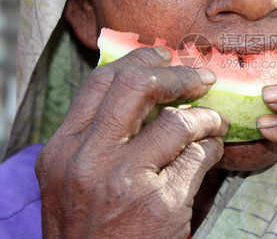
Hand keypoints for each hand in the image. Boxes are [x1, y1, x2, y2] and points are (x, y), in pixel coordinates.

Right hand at [35, 47, 228, 238]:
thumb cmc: (88, 229)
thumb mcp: (72, 179)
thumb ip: (98, 135)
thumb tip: (143, 89)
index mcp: (62, 149)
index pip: (101, 81)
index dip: (138, 59)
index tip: (163, 55)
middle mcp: (88, 160)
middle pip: (136, 87)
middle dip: (176, 75)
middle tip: (199, 78)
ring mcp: (125, 182)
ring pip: (177, 122)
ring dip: (205, 117)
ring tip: (214, 122)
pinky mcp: (160, 204)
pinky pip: (198, 157)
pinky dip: (212, 147)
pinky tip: (212, 150)